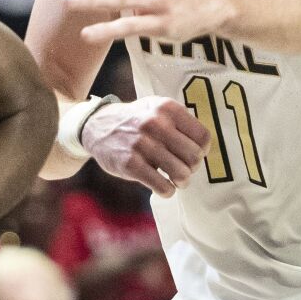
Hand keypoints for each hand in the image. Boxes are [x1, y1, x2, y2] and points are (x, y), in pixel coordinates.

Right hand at [82, 95, 209, 197]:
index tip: (192, 154)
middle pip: (194, 157)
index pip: (203, 137)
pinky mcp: (130, 164)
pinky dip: (167, 191)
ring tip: (175, 180)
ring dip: (181, 182)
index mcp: (167, 108)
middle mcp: (156, 123)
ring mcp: (142, 144)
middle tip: (183, 169)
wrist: (95, 126)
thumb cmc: (134, 121)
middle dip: (192, 168)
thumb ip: (180, 122)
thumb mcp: (156, 109)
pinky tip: (161, 186)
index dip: (202, 151)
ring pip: (181, 174)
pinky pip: (163, 186)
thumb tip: (205, 149)